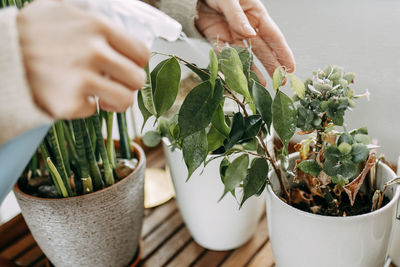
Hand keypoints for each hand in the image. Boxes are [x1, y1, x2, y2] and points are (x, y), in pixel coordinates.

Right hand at [17, 0, 149, 118]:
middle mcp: (95, 52)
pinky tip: (71, 95)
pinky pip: (93, 111)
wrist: (0, 54)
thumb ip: (94, 17)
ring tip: (101, 96)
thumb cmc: (33, 31)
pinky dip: (84, 106)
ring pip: (125, 100)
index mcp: (99, 27)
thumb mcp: (64, 9)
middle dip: (128, 83)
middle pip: (138, 79)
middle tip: (114, 83)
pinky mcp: (69, 103)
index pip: (141, 53)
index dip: (136, 63)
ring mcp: (82, 80)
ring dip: (115, 100)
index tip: (126, 66)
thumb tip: (120, 28)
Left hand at [196, 0, 294, 82]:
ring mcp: (231, 33)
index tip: (290, 67)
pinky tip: (236, 76)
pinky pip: (223, 53)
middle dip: (272, 66)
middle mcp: (246, 26)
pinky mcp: (215, 37)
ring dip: (253, 71)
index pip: (273, 36)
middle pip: (262, 50)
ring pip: (245, 56)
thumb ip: (238, 16)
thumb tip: (250, 33)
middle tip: (281, 82)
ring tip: (260, 86)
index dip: (283, 52)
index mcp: (255, 14)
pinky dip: (228, 65)